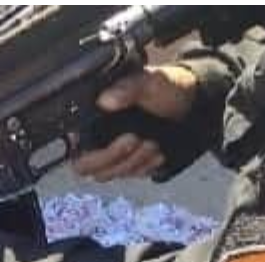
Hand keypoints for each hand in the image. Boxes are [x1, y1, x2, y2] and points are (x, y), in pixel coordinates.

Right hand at [73, 65, 197, 181]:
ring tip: (154, 143)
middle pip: (88, 167)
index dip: (93, 152)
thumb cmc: (163, 87)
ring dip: (134, 162)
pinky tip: (158, 153)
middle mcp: (94, 139)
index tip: (126, 137)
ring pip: (109, 174)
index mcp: (90, 119)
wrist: (189, 102)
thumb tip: (105, 100)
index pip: (75, 148)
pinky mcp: (128, 163)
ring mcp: (111, 154)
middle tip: (138, 140)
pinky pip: (130, 175)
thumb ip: (127, 89)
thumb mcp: (148, 81)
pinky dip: (145, 167)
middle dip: (115, 158)